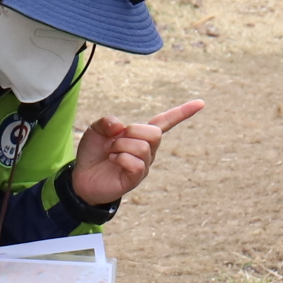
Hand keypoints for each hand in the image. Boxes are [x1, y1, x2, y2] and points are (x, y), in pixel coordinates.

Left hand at [69, 100, 202, 207]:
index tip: (201, 103)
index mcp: (141, 135)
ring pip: (143, 148)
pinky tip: (112, 161)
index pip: (166, 121)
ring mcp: (143, 166)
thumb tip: (120, 126)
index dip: (182, 112)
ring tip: (110, 152)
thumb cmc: (93, 153)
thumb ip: (107, 122)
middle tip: (114, 141)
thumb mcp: (95, 130)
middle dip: (132, 132)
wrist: (81, 178)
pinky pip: (136, 164)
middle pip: (154, 134)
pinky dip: (120, 158)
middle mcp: (147, 150)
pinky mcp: (135, 179)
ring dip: (120, 146)